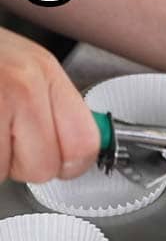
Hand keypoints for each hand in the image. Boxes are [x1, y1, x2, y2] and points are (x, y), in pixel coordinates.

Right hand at [0, 28, 97, 183]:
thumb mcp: (18, 67)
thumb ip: (51, 109)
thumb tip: (73, 155)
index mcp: (42, 71)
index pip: (84, 146)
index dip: (65, 163)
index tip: (48, 157)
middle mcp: (20, 84)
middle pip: (42, 167)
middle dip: (16, 162)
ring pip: (2, 172)